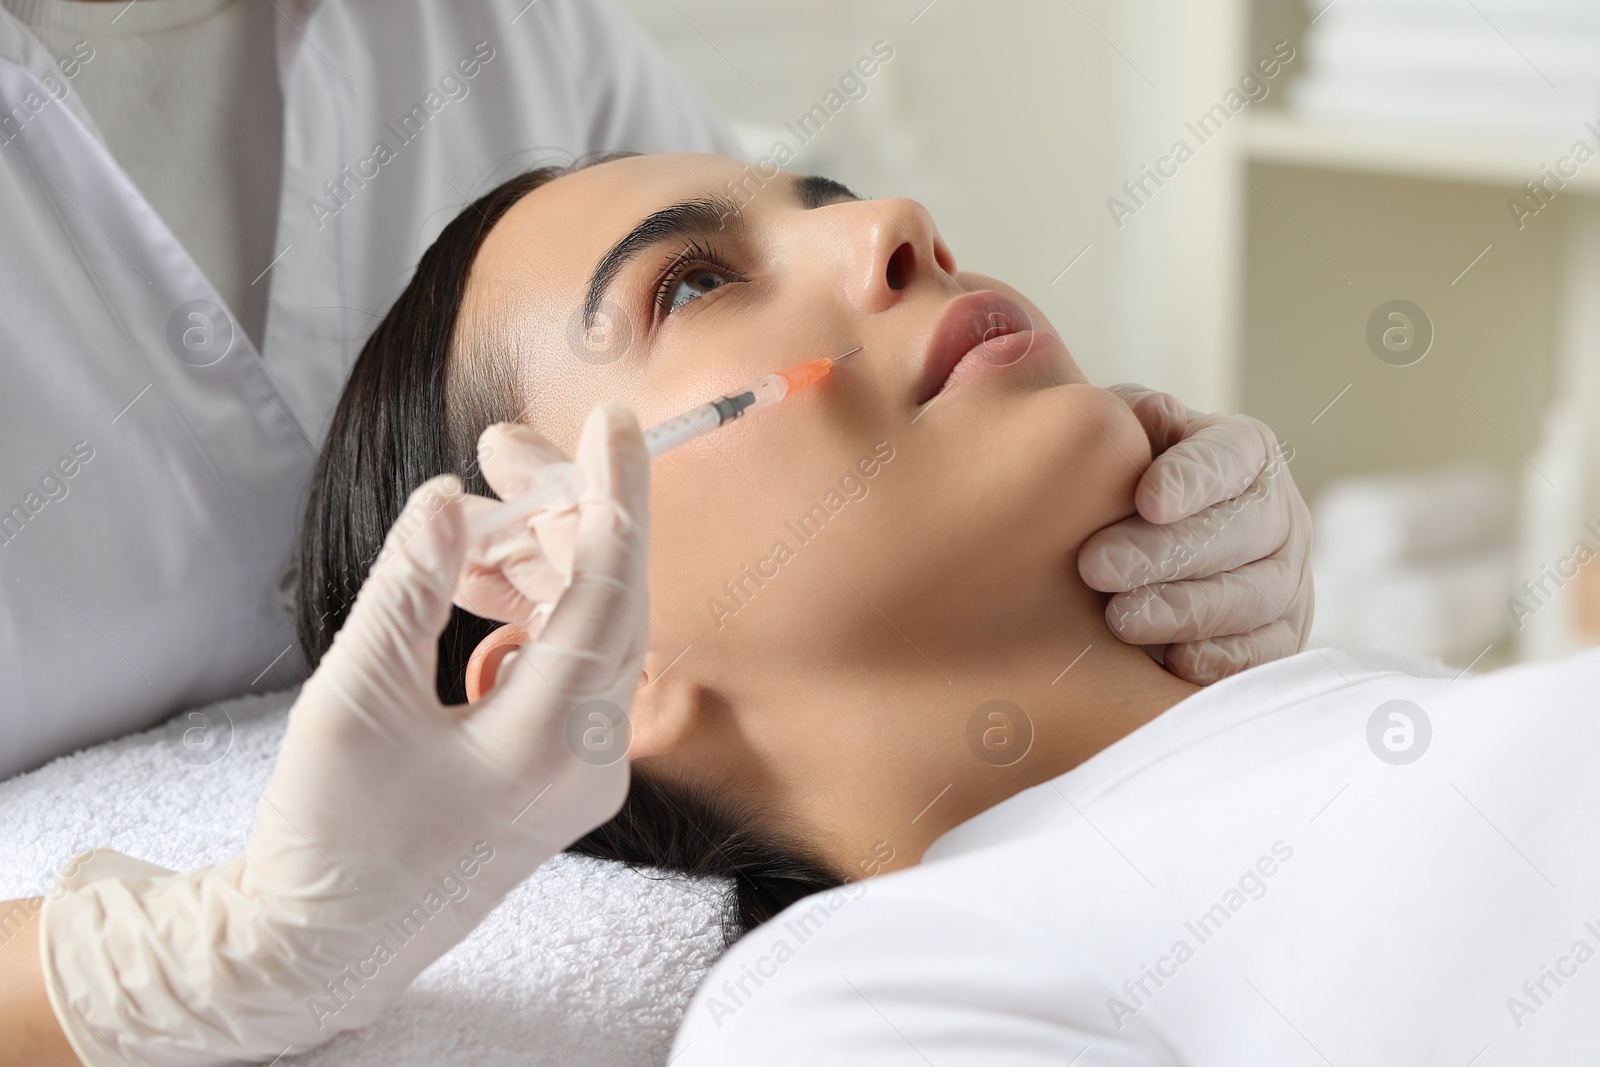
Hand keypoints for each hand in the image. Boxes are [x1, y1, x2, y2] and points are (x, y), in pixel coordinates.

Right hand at [40, 402, 650, 1065]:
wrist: (321, 949)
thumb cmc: (328, 839)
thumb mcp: (353, 699)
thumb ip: (408, 588)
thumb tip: (448, 497)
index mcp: (551, 744)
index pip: (611, 587)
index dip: (612, 492)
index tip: (613, 419)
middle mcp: (589, 761)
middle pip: (605, 599)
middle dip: (557, 515)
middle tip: (497, 450)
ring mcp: (581, 773)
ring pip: (586, 630)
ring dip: (534, 565)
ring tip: (465, 522)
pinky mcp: (559, 775)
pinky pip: (564, 668)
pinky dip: (525, 616)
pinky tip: (468, 590)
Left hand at [1078, 385, 1312, 685]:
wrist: (1141, 549)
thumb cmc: (1127, 483)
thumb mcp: (1128, 438)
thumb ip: (1133, 419)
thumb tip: (1151, 416)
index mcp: (1245, 450)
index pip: (1230, 457)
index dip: (1191, 479)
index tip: (1146, 500)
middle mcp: (1279, 513)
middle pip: (1241, 532)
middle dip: (1166, 553)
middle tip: (1095, 567)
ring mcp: (1287, 579)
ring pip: (1250, 597)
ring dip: (1184, 610)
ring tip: (1119, 618)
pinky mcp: (1281, 637)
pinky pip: (1261, 654)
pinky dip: (1219, 659)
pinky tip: (1170, 660)